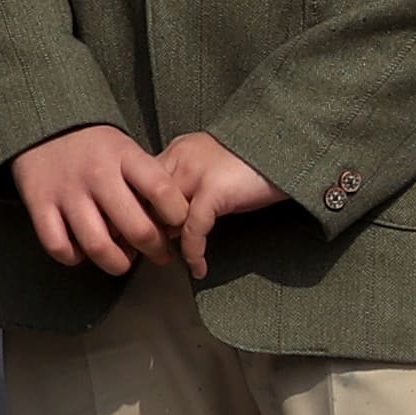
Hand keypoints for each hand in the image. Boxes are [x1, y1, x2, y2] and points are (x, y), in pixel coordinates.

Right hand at [10, 122, 174, 277]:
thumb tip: (166, 222)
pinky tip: (82, 250)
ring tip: (124, 261)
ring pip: (98, 246)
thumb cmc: (94, 145)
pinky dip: (74, 257)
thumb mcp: (126, 148)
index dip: (177, 216)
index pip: (162, 192)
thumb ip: (145, 180)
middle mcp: (96, 175)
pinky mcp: (39, 204)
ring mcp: (66, 192)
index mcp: (123, 156)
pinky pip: (59, 246)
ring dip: (118, 263)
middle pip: (136, 229)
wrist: (44, 124)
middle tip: (159, 253)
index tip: (178, 224)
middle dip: (155, 250)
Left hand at [140, 132, 285, 273]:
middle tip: (138, 252)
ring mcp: (195, 174)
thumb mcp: (211, 167)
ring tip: (163, 260)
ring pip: (163, 215)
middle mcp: (179, 159)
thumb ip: (186, 186)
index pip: (136, 182)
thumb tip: (167, 223)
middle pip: (142, 198)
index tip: (125, 232)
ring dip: (162, 241)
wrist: (290, 146)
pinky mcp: (215, 190)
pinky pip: (194, 229)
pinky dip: (193, 252)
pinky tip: (197, 268)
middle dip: (138, 227)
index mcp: (175, 151)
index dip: (130, 209)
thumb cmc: (254, 163)